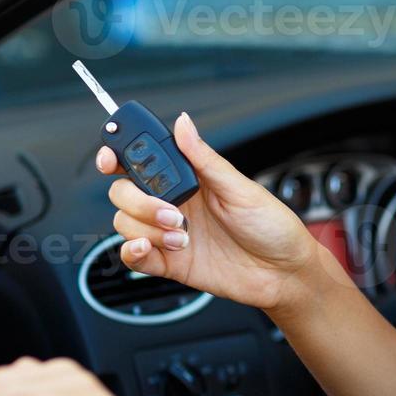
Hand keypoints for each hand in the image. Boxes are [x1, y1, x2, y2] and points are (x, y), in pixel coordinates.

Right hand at [97, 112, 341, 313]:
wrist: (285, 273)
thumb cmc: (273, 227)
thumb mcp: (241, 188)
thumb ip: (205, 159)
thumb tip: (183, 122)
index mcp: (190, 179)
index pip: (140, 162)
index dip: (117, 156)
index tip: (110, 159)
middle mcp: (175, 203)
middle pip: (123, 192)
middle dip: (138, 200)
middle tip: (174, 213)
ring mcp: (169, 233)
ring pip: (124, 222)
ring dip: (145, 227)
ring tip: (183, 237)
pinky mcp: (170, 263)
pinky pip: (133, 256)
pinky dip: (131, 251)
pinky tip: (148, 247)